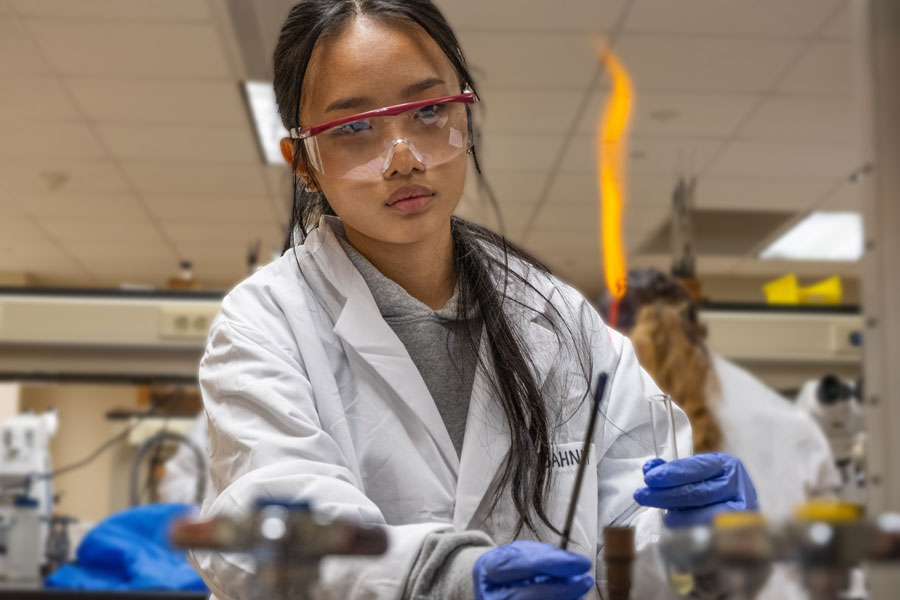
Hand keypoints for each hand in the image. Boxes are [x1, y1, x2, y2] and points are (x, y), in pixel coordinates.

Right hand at [473, 540, 593, 599]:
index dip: (554, 563)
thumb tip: (574, 565)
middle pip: (529, 595)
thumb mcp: (521, 553)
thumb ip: (544, 557)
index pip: (522, 564)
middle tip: (586, 580)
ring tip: (580, 589)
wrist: (490, 586)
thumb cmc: (510, 568)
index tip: (582, 562)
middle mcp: (491, 594)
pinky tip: (571, 599)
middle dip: (563, 589)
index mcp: (489, 568)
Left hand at [633, 453, 758, 528]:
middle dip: (666, 494)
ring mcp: (744, 511)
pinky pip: (713, 533)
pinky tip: (679, 530)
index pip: (697, 468)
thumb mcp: (697, 478)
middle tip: (642, 496)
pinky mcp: (743, 533)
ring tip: (663, 517)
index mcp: (728, 466)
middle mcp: (739, 486)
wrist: (747, 528)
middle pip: (698, 491)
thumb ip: (673, 473)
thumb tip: (650, 468)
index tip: (649, 478)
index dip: (672, 473)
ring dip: (679, 516)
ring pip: (706, 514)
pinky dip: (693, 531)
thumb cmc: (714, 495)